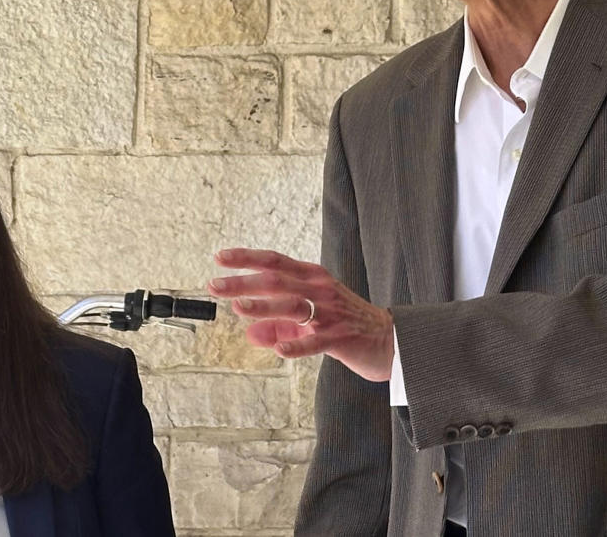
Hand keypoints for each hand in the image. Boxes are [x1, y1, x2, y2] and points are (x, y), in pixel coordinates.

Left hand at [208, 247, 393, 381]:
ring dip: (264, 307)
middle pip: (277, 281)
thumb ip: (279, 324)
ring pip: (293, 306)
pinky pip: (315, 341)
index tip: (220, 258)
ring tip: (238, 308)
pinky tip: (278, 349)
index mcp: (312, 277)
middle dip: (244, 283)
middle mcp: (320, 290)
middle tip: (215, 285)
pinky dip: (296, 344)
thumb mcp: (310, 319)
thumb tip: (249, 333)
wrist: (390, 339)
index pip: (275, 262)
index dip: (247, 258)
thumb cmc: (346, 324)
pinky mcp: (340, 338)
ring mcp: (330, 313)